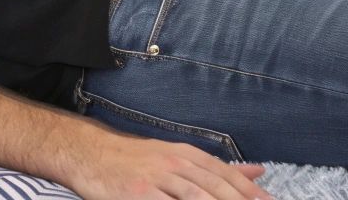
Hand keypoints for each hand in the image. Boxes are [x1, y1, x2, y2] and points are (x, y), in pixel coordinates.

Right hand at [66, 135, 272, 199]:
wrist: (89, 153)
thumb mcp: (176, 155)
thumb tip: (258, 172)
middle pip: (216, 189)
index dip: (250, 193)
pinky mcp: (137, 195)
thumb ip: (218, 168)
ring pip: (196, 198)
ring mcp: (155, 179)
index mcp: (186, 154)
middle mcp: (174, 164)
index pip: (227, 176)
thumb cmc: (135, 159)